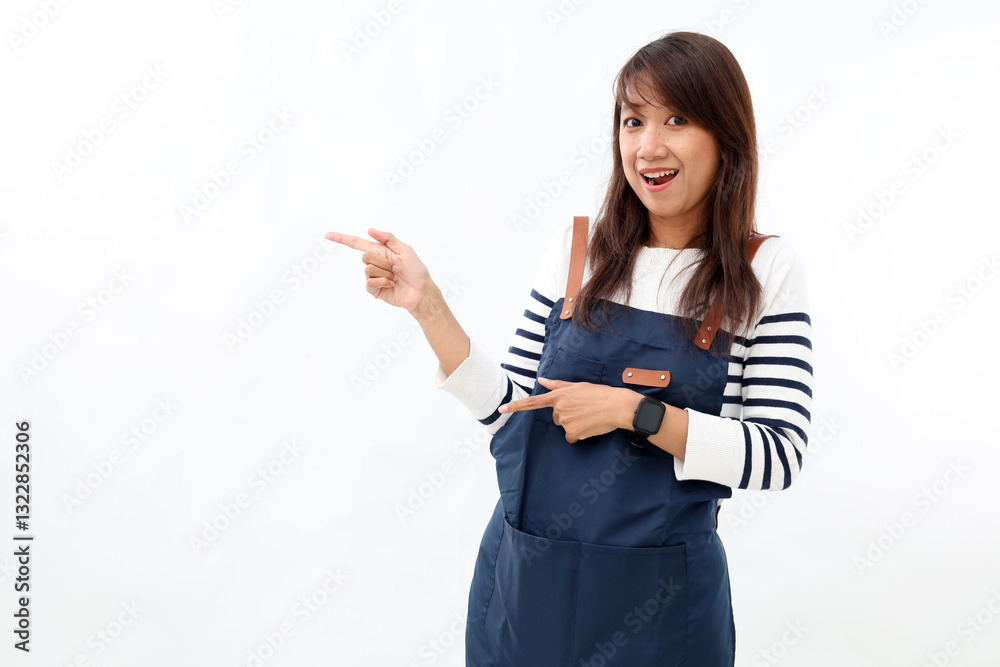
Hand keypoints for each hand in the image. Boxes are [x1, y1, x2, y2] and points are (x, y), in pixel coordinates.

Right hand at [325, 228, 436, 313]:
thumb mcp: (405, 250)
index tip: (328, 235)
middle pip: (365, 257)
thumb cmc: (416, 270)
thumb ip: (388, 238)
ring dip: (385, 273)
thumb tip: (369, 230)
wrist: (421, 291)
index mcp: (380, 251)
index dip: (342, 239)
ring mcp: (373, 277)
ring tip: (396, 277)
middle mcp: (375, 263)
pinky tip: (391, 285)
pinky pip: (370, 282)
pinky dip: (382, 282)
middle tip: (397, 268)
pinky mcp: (374, 290)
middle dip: (383, 262)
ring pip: (368, 270)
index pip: (357, 243)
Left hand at [498, 378, 639, 442]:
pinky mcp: (572, 432)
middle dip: (567, 416)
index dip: (516, 406)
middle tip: (583, 410)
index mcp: (559, 395)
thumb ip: (558, 385)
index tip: (501, 409)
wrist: (617, 406)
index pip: (533, 402)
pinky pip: (571, 437)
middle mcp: (559, 408)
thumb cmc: (600, 394)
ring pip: (564, 428)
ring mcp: (565, 421)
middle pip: (556, 418)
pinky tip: (590, 425)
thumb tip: (541, 380)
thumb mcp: (578, 386)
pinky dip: (580, 434)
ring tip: (589, 416)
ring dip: (575, 425)